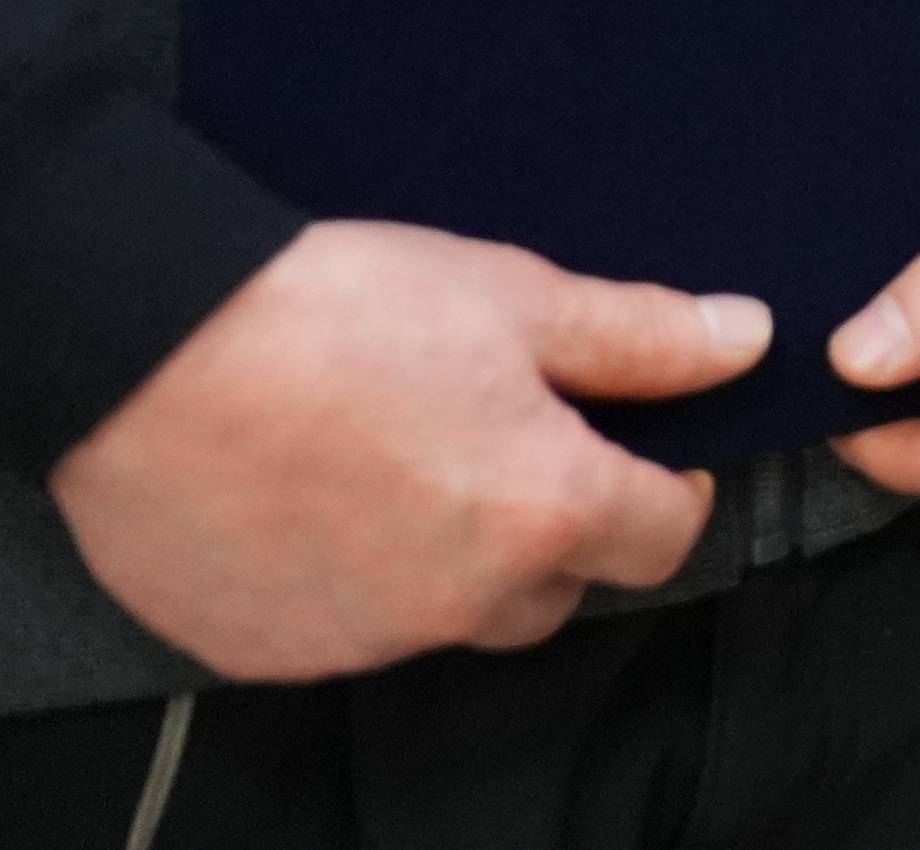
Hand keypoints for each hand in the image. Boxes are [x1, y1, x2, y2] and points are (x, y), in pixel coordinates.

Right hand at [51, 223, 752, 681]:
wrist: (147, 352)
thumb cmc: (336, 312)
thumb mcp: (516, 297)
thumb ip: (642, 337)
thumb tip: (745, 342)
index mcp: (544, 514)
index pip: (665, 538)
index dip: (666, 486)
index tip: (638, 443)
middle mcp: (461, 599)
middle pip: (559, 589)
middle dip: (561, 529)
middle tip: (513, 441)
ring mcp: (361, 636)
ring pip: (454, 615)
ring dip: (457, 560)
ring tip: (408, 458)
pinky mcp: (272, 649)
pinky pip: (352, 630)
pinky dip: (358, 581)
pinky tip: (325, 500)